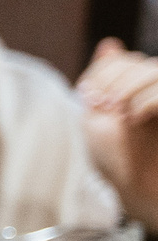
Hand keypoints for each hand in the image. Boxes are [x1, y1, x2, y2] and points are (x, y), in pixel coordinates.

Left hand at [80, 39, 157, 229]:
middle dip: (116, 79)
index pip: (126, 60)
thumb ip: (104, 82)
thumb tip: (110, 45)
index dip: (105, 71)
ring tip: (118, 113)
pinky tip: (133, 117)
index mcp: (142, 90)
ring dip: (130, 87)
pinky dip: (147, 99)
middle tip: (101, 106)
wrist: (143, 195)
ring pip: (156, 70)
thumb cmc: (120, 162)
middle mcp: (156, 93)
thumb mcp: (100, 119)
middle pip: (143, 63)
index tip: (89, 95)